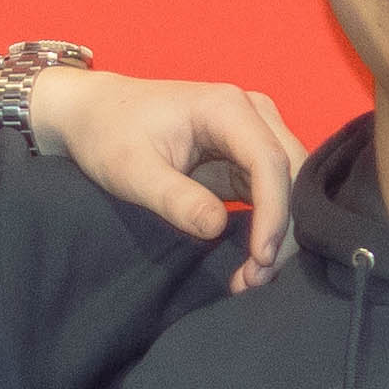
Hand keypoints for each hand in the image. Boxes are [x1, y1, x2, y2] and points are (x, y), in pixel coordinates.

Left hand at [13, 68, 303, 281]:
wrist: (95, 113)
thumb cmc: (108, 134)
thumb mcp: (132, 170)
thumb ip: (174, 198)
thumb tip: (217, 228)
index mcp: (227, 107)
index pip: (269, 161)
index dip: (274, 211)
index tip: (260, 258)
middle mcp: (252, 115)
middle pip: (293, 174)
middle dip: (283, 229)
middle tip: (256, 280)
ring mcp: (252, 136)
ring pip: (289, 188)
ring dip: (279, 234)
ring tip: (250, 279)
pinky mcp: (245, 159)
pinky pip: (271, 196)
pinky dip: (266, 230)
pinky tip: (249, 264)